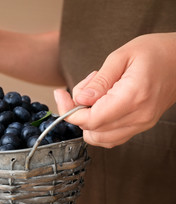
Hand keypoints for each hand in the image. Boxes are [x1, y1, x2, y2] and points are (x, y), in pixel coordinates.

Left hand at [54, 33, 175, 147]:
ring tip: (94, 94)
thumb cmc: (154, 51)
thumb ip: (99, 81)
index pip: (91, 120)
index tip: (61, 95)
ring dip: (87, 120)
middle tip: (80, 90)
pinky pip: (112, 136)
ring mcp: (141, 124)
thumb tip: (80, 99)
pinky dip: (99, 125)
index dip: (70, 111)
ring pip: (101, 138)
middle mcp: (138, 117)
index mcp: (133, 98)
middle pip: (93, 132)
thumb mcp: (121, 56)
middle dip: (76, 113)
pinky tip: (101, 104)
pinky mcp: (141, 125)